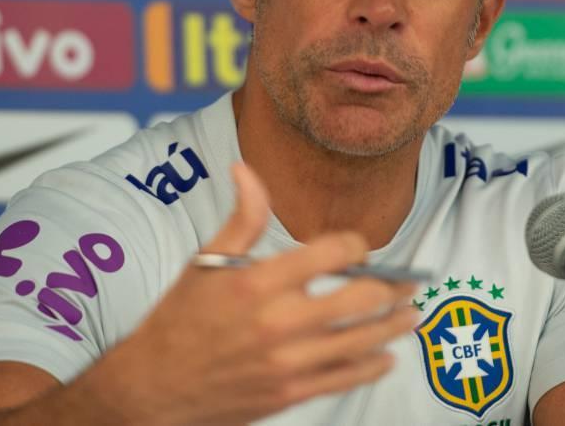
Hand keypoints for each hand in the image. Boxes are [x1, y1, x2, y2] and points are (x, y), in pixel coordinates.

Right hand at [96, 162, 419, 425]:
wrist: (153, 390)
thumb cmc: (176, 322)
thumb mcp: (204, 263)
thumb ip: (240, 218)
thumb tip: (245, 169)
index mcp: (258, 282)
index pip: (333, 252)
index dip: (356, 245)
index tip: (358, 248)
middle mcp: (278, 322)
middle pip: (362, 297)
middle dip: (393, 286)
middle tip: (408, 281)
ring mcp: (288, 362)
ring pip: (364, 339)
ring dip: (396, 325)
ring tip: (411, 313)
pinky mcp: (291, 393)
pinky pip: (346, 378)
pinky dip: (374, 365)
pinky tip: (385, 355)